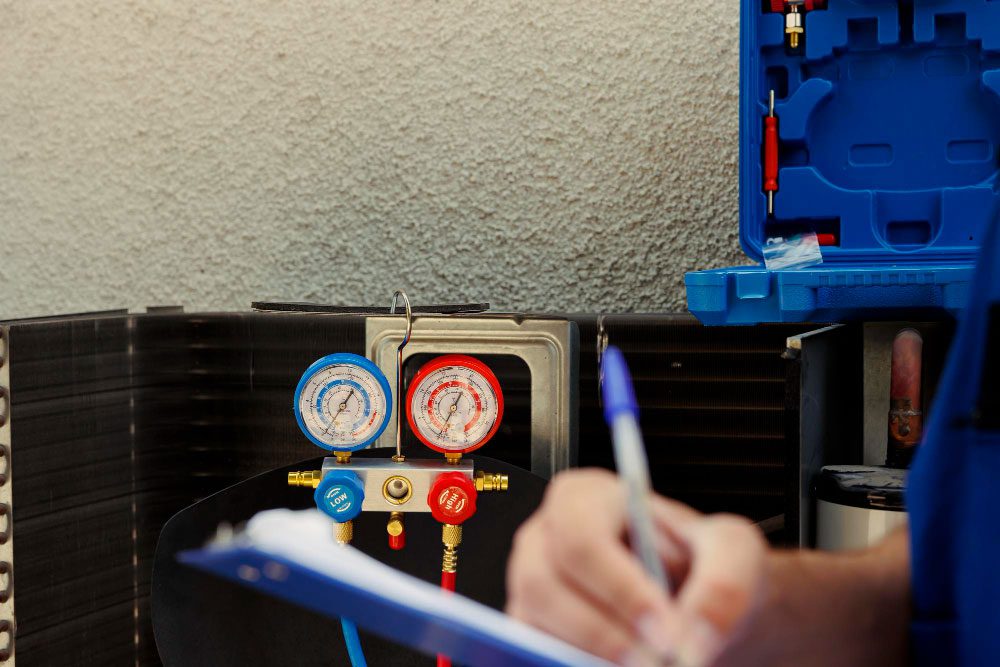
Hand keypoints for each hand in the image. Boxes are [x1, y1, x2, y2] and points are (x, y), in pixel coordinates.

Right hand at [506, 468, 766, 665]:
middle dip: (603, 634)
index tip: (666, 632)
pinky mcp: (530, 633)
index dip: (619, 589)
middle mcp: (545, 540)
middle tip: (659, 664)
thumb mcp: (733, 552)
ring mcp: (531, 589)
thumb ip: (723, 584)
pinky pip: (534, 657)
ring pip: (535, 630)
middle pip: (544, 585)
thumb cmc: (704, 563)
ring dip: (591, 658)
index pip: (581, 538)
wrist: (700, 605)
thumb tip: (691, 639)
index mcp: (584, 499)